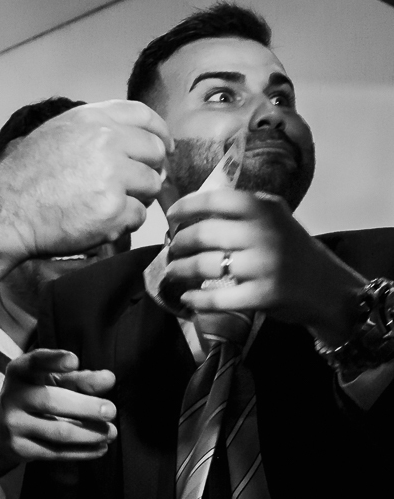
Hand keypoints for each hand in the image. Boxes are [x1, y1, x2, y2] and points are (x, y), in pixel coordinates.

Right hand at [0, 100, 168, 258]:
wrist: (6, 212)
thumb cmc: (26, 178)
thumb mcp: (57, 133)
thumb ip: (95, 129)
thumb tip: (132, 137)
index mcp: (93, 119)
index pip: (145, 116)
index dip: (160, 134)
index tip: (163, 149)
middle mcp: (107, 141)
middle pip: (155, 154)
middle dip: (148, 171)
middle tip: (130, 187)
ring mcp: (113, 176)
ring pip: (152, 186)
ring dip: (137, 199)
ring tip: (107, 205)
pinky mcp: (114, 209)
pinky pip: (139, 216)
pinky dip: (124, 223)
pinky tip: (99, 222)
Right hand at [0, 349, 116, 478]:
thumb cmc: (35, 397)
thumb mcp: (52, 382)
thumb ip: (80, 379)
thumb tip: (109, 379)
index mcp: (20, 372)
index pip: (34, 362)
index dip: (53, 361)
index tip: (74, 360)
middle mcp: (12, 396)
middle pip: (51, 401)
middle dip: (85, 407)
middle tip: (110, 410)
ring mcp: (13, 424)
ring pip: (58, 431)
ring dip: (89, 433)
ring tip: (110, 432)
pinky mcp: (20, 449)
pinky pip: (56, 453)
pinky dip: (83, 451)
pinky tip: (100, 447)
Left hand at [164, 189, 366, 343]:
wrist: (329, 289)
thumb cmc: (292, 250)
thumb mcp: (274, 219)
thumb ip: (241, 210)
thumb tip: (191, 210)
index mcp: (263, 209)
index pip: (213, 199)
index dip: (185, 207)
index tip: (170, 218)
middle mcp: (263, 233)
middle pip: (201, 234)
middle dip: (178, 244)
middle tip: (171, 251)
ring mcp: (264, 265)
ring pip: (203, 266)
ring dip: (179, 271)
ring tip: (172, 273)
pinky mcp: (263, 295)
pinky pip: (216, 297)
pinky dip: (196, 299)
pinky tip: (187, 298)